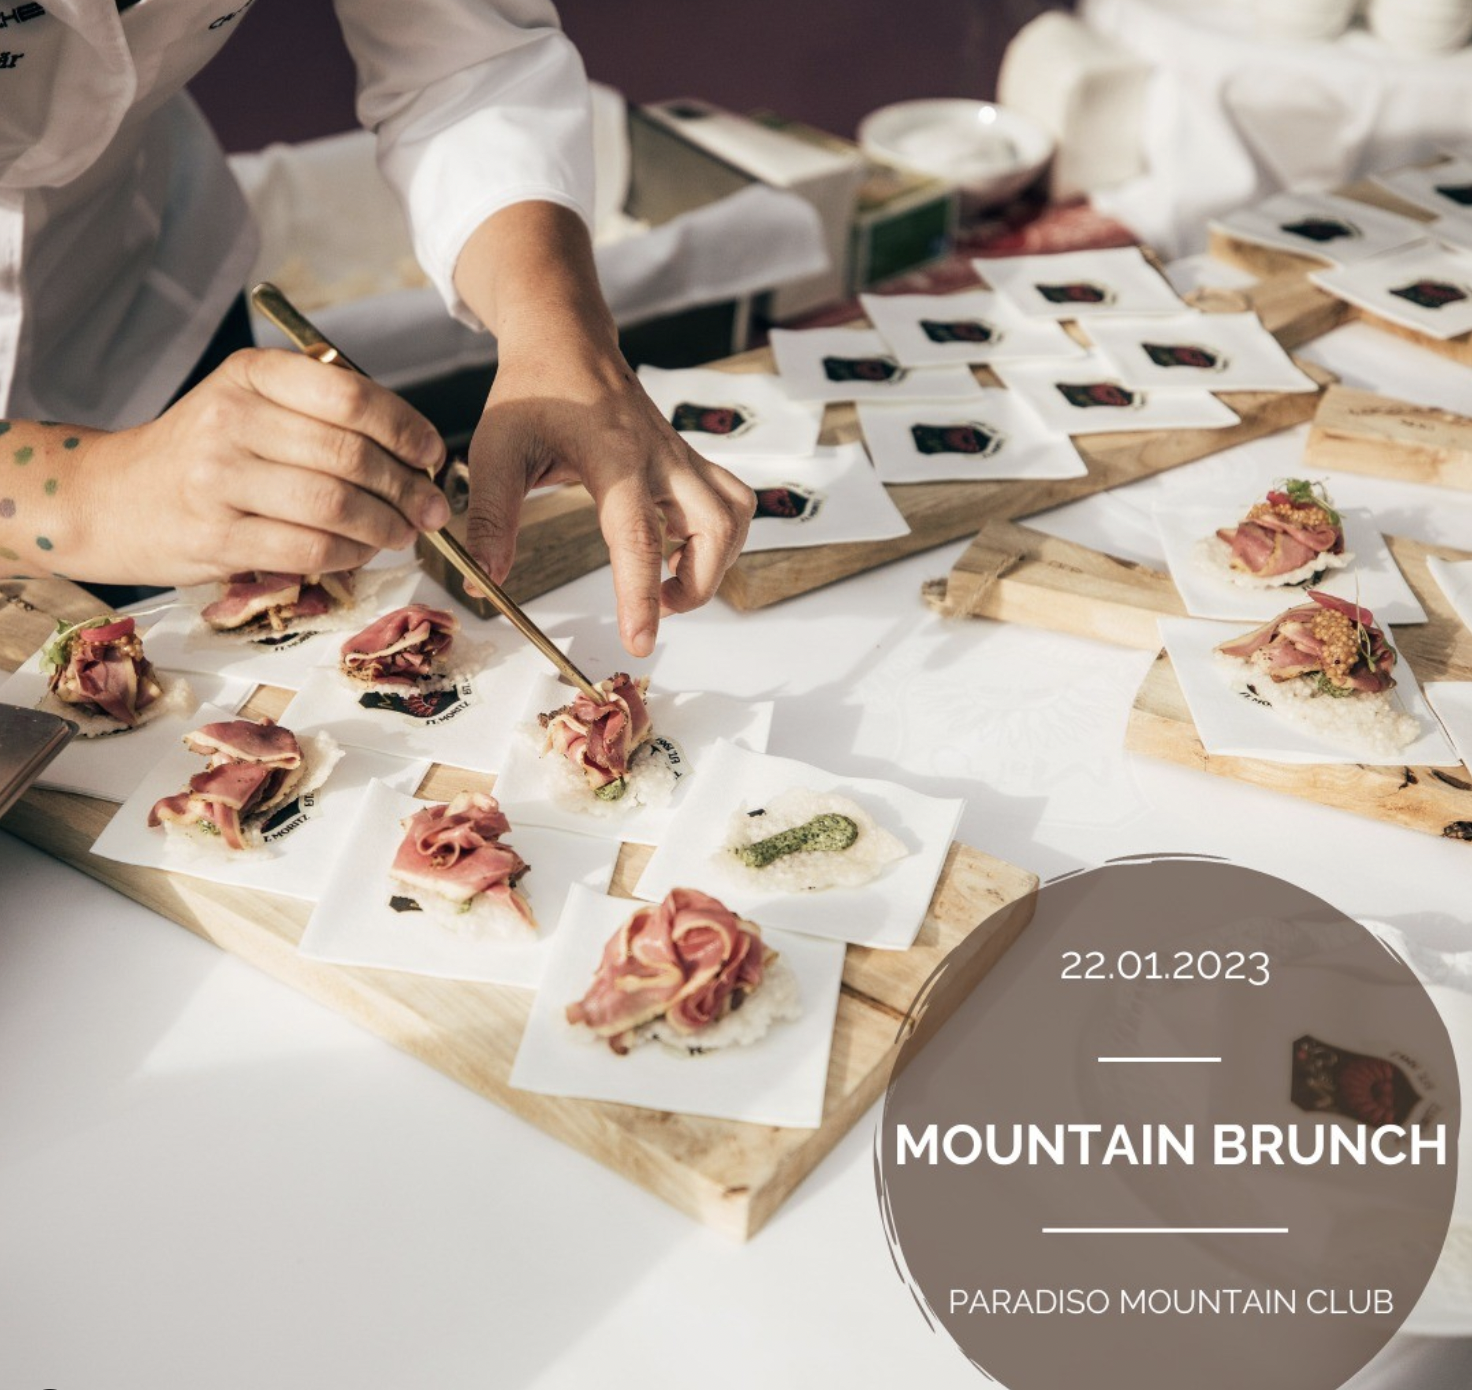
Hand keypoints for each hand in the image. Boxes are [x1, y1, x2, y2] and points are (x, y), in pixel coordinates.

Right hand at [78, 349, 450, 585]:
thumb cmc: (203, 453)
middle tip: (433, 509)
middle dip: (408, 488)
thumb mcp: (251, 405)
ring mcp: (219, 479)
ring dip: (386, 526)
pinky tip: (361, 552)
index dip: (406, 429)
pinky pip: (308, 548)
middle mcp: (232, 419)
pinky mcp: (216, 537)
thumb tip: (416, 452)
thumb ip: (323, 416)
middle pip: (350, 455)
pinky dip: (349, 554)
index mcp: (251, 375)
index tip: (432, 455)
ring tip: (404, 533)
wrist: (112, 498)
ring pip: (334, 505)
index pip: (351, 395)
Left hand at [465, 342, 754, 657]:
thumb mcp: (496, 450)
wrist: (567, 339)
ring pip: (734, 516)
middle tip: (657, 609)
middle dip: (698, 584)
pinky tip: (679, 550)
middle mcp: (660, 456)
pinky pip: (730, 503)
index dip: (642, 595)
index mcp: (614, 456)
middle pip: (714, 528)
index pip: (639, 536)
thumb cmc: (533, 391)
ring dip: (716, 562)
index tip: (640, 642)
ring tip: (671, 582)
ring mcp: (682, 457)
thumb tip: (484, 582)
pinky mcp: (690, 461)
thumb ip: (491, 517)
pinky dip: (719, 538)